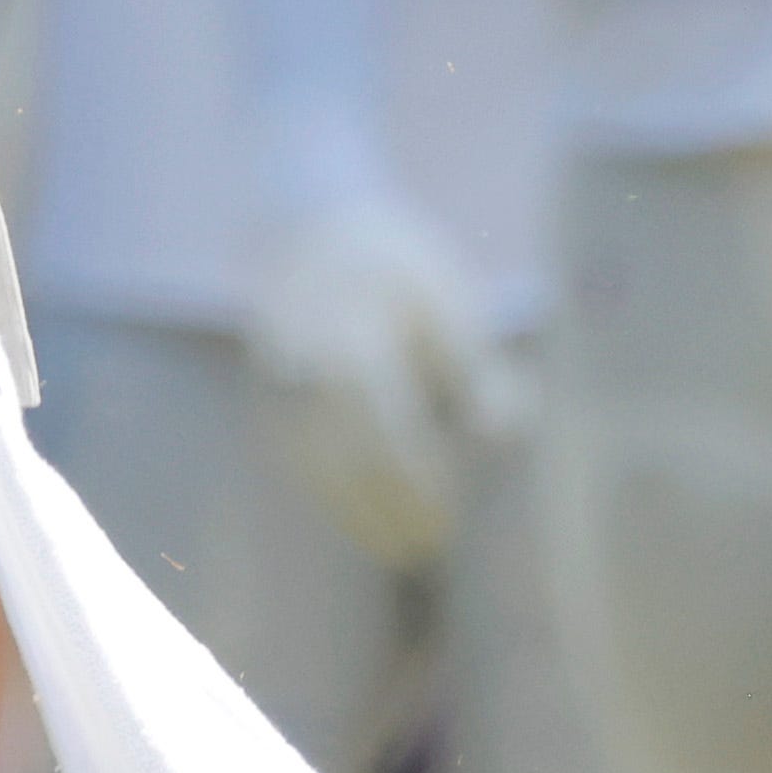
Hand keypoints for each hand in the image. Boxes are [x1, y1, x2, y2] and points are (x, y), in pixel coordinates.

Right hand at [244, 193, 487, 565]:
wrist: (309, 224)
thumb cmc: (395, 264)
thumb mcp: (448, 302)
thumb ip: (476, 372)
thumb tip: (505, 432)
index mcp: (353, 346)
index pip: (386, 440)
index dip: (416, 488)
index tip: (445, 521)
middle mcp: (304, 372)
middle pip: (346, 464)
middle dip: (386, 512)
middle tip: (424, 548)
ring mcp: (276, 386)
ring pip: (314, 469)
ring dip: (354, 513)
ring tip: (397, 545)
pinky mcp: (266, 397)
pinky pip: (297, 457)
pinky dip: (329, 491)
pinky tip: (361, 515)